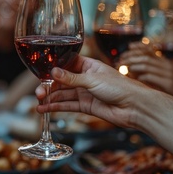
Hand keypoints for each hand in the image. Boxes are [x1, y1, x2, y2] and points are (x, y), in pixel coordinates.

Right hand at [35, 56, 149, 129]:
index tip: (41, 72)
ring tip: (38, 102)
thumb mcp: (92, 80)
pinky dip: (56, 107)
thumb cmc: (119, 88)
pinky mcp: (86, 106)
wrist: (134, 108)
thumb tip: (53, 72)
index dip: (53, 68)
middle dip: (49, 86)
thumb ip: (71, 78)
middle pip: (62, 81)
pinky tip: (45, 109)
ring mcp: (85, 92)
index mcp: (88, 66)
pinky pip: (67, 105)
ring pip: (63, 94)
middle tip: (38, 92)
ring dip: (50, 98)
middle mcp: (85, 78)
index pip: (66, 64)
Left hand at [120, 42, 172, 104]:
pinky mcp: (168, 84)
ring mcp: (168, 74)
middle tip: (119, 62)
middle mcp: (166, 66)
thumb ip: (150, 69)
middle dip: (130, 58)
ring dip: (133, 67)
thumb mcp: (162, 75)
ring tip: (124, 69)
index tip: (128, 48)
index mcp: (164, 62)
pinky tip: (135, 79)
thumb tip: (130, 67)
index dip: (138, 47)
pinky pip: (151, 77)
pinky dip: (140, 77)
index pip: (150, 49)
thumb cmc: (171, 87)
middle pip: (144, 57)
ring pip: (146, 66)